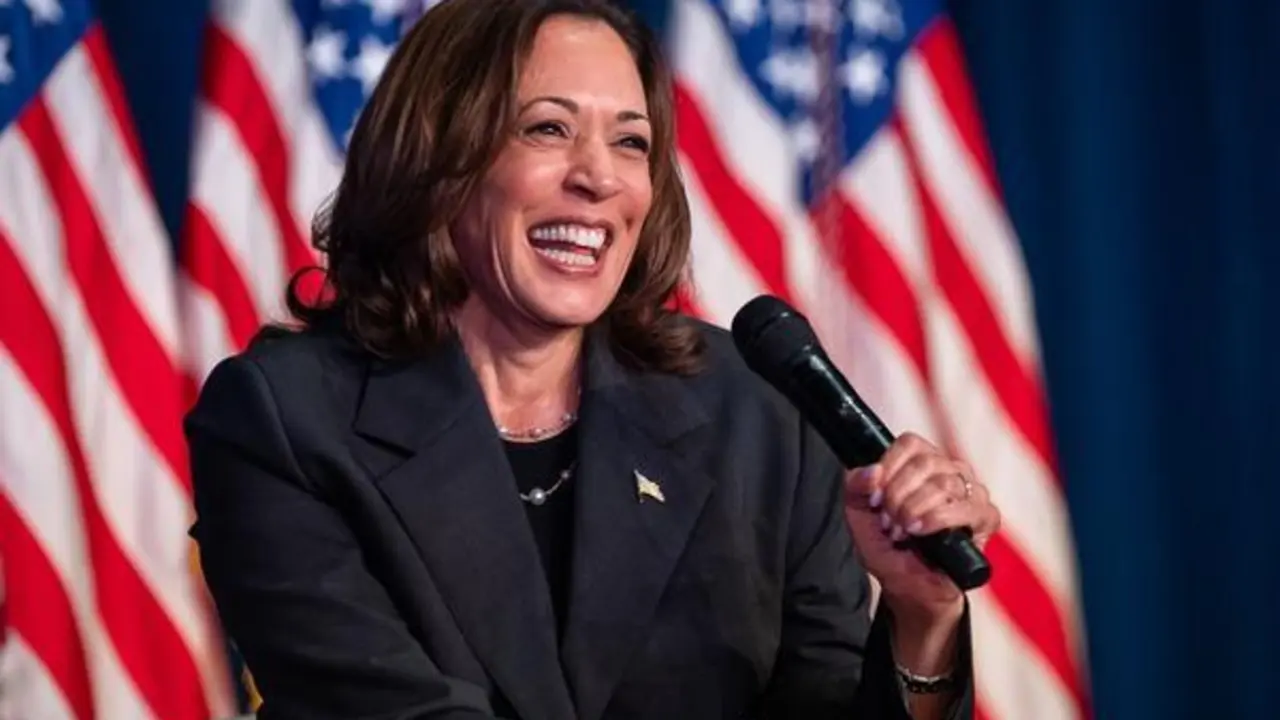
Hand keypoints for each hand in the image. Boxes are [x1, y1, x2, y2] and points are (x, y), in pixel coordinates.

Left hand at [843, 433, 1000, 622]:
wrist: (909, 587)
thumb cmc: (888, 549)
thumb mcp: (859, 517)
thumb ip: (855, 489)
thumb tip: (871, 471)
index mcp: (921, 463)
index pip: (910, 444)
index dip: (889, 467)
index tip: (875, 496)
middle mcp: (950, 471)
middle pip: (925, 463)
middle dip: (898, 495)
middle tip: (889, 521)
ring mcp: (972, 492)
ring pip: (944, 483)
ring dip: (914, 510)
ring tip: (904, 531)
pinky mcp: (986, 517)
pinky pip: (967, 508)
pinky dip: (938, 520)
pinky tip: (922, 532)